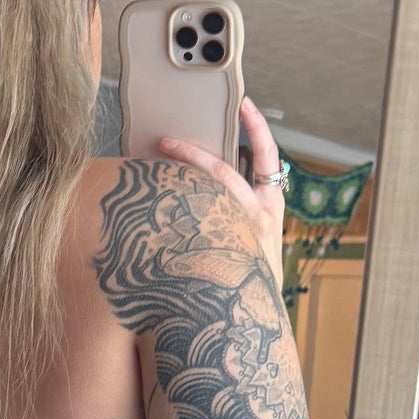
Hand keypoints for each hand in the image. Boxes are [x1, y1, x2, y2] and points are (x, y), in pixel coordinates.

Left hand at [162, 98, 286, 292]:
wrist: (259, 315)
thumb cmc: (255, 271)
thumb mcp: (263, 234)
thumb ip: (245, 207)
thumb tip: (209, 180)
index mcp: (270, 205)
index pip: (268, 156)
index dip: (257, 127)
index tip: (244, 103)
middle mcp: (257, 214)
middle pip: (221, 173)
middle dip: (191, 155)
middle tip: (165, 140)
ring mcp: (237, 233)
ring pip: (202, 198)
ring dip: (175, 181)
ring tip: (148, 170)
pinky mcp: (218, 251)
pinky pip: (189, 225)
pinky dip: (169, 213)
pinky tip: (148, 207)